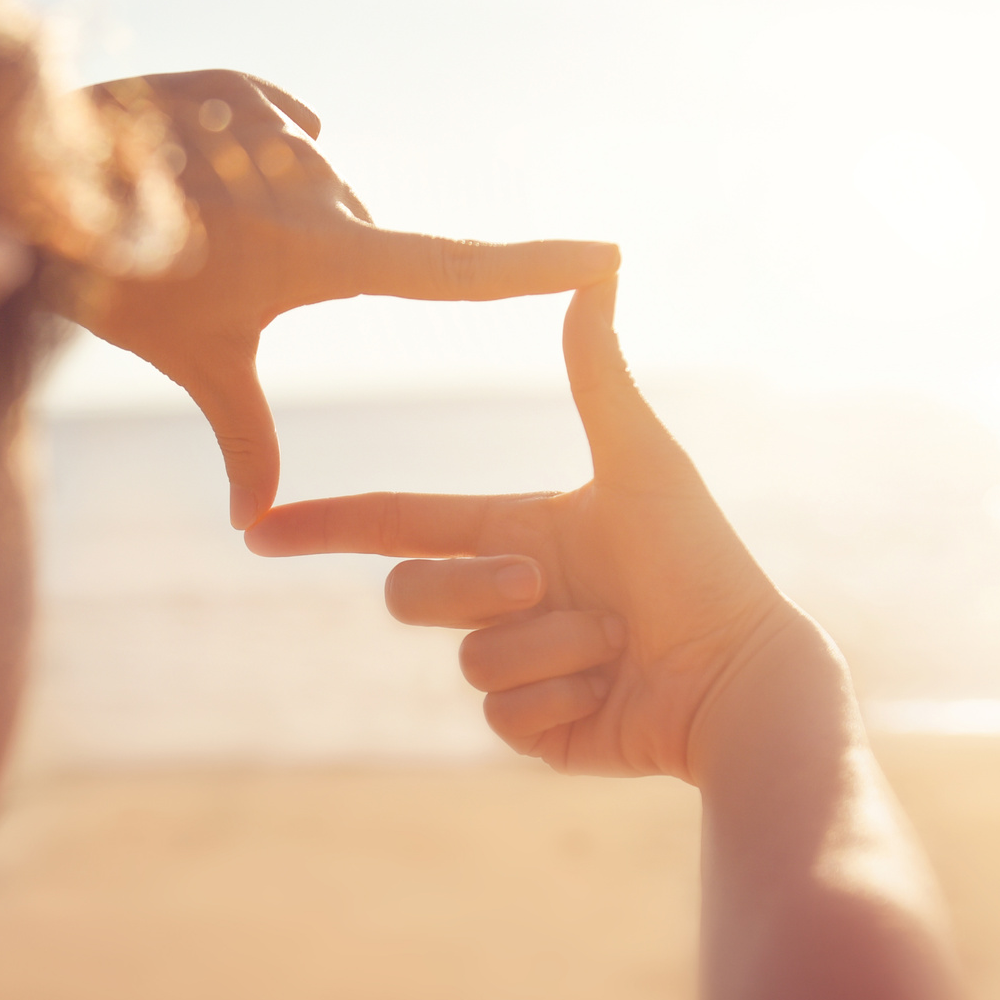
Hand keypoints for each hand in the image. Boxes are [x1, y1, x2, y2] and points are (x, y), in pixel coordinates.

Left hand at [78, 70, 617, 526]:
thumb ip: (244, 438)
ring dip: (271, 210)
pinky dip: (253, 155)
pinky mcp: (248, 87)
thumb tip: (260, 530)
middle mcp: (324, 183)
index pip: (457, 270)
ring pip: (314, 187)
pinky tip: (193, 167)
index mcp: (326, 253)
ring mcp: (285, 128)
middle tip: (220, 272)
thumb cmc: (109, 279)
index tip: (608, 253)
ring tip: (187, 223)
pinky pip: (282, 131)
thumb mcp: (187, 362)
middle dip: (310, 262)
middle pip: (357, 237)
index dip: (537, 268)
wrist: (15, 171)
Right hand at [243, 280, 820, 779]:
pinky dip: (559, 701)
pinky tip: (612, 692)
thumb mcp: (641, 462)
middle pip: (412, 594)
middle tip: (540, 580)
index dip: (328, 524)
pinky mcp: (540, 731)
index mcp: (520, 531)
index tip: (257, 527)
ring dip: (547, 646)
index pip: (401, 523)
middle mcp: (511, 598)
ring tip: (616, 640)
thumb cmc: (703, 562)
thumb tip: (596, 268)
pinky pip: (502, 719)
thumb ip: (597, 373)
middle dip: (472, 586)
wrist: (741, 674)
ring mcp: (522, 669)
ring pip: (470, 662)